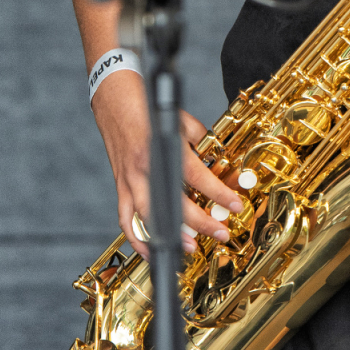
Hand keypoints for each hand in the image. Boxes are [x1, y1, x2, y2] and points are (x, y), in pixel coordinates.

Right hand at [91, 72, 244, 257]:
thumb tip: (218, 157)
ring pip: (148, 219)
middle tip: (221, 232)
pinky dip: (138, 239)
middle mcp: (145, 169)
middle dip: (200, 223)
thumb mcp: (182, 119)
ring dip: (171, 236)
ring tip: (191, 248)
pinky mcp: (119, 187)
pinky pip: (126, 220)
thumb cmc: (147, 108)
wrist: (114, 100)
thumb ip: (201, 140)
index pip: (196, 177)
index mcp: (163, 149)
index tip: (235, 204)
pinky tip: (152, 249)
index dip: (218, 193)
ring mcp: (129, 180)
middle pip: (174, 205)